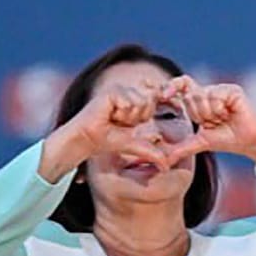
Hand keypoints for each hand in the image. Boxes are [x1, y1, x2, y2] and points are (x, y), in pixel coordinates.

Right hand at [41, 80, 177, 180]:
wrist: (88, 138)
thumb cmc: (108, 140)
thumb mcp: (135, 145)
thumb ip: (152, 152)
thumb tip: (167, 166)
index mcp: (138, 100)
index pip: (157, 97)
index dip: (164, 99)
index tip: (167, 106)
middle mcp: (130, 91)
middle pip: (151, 100)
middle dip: (140, 117)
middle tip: (123, 121)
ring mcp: (121, 89)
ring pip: (141, 102)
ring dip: (129, 116)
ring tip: (116, 118)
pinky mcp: (113, 90)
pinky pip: (129, 102)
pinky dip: (121, 113)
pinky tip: (110, 114)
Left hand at [160, 76, 255, 163]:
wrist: (250, 142)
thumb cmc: (228, 140)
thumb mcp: (201, 143)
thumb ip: (182, 148)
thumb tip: (164, 161)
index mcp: (200, 100)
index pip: (182, 86)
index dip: (171, 86)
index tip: (163, 95)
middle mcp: (210, 91)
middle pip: (190, 95)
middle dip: (199, 114)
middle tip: (214, 122)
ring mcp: (221, 89)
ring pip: (201, 96)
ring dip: (210, 114)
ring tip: (223, 119)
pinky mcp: (232, 90)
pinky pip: (215, 96)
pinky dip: (219, 110)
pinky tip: (230, 114)